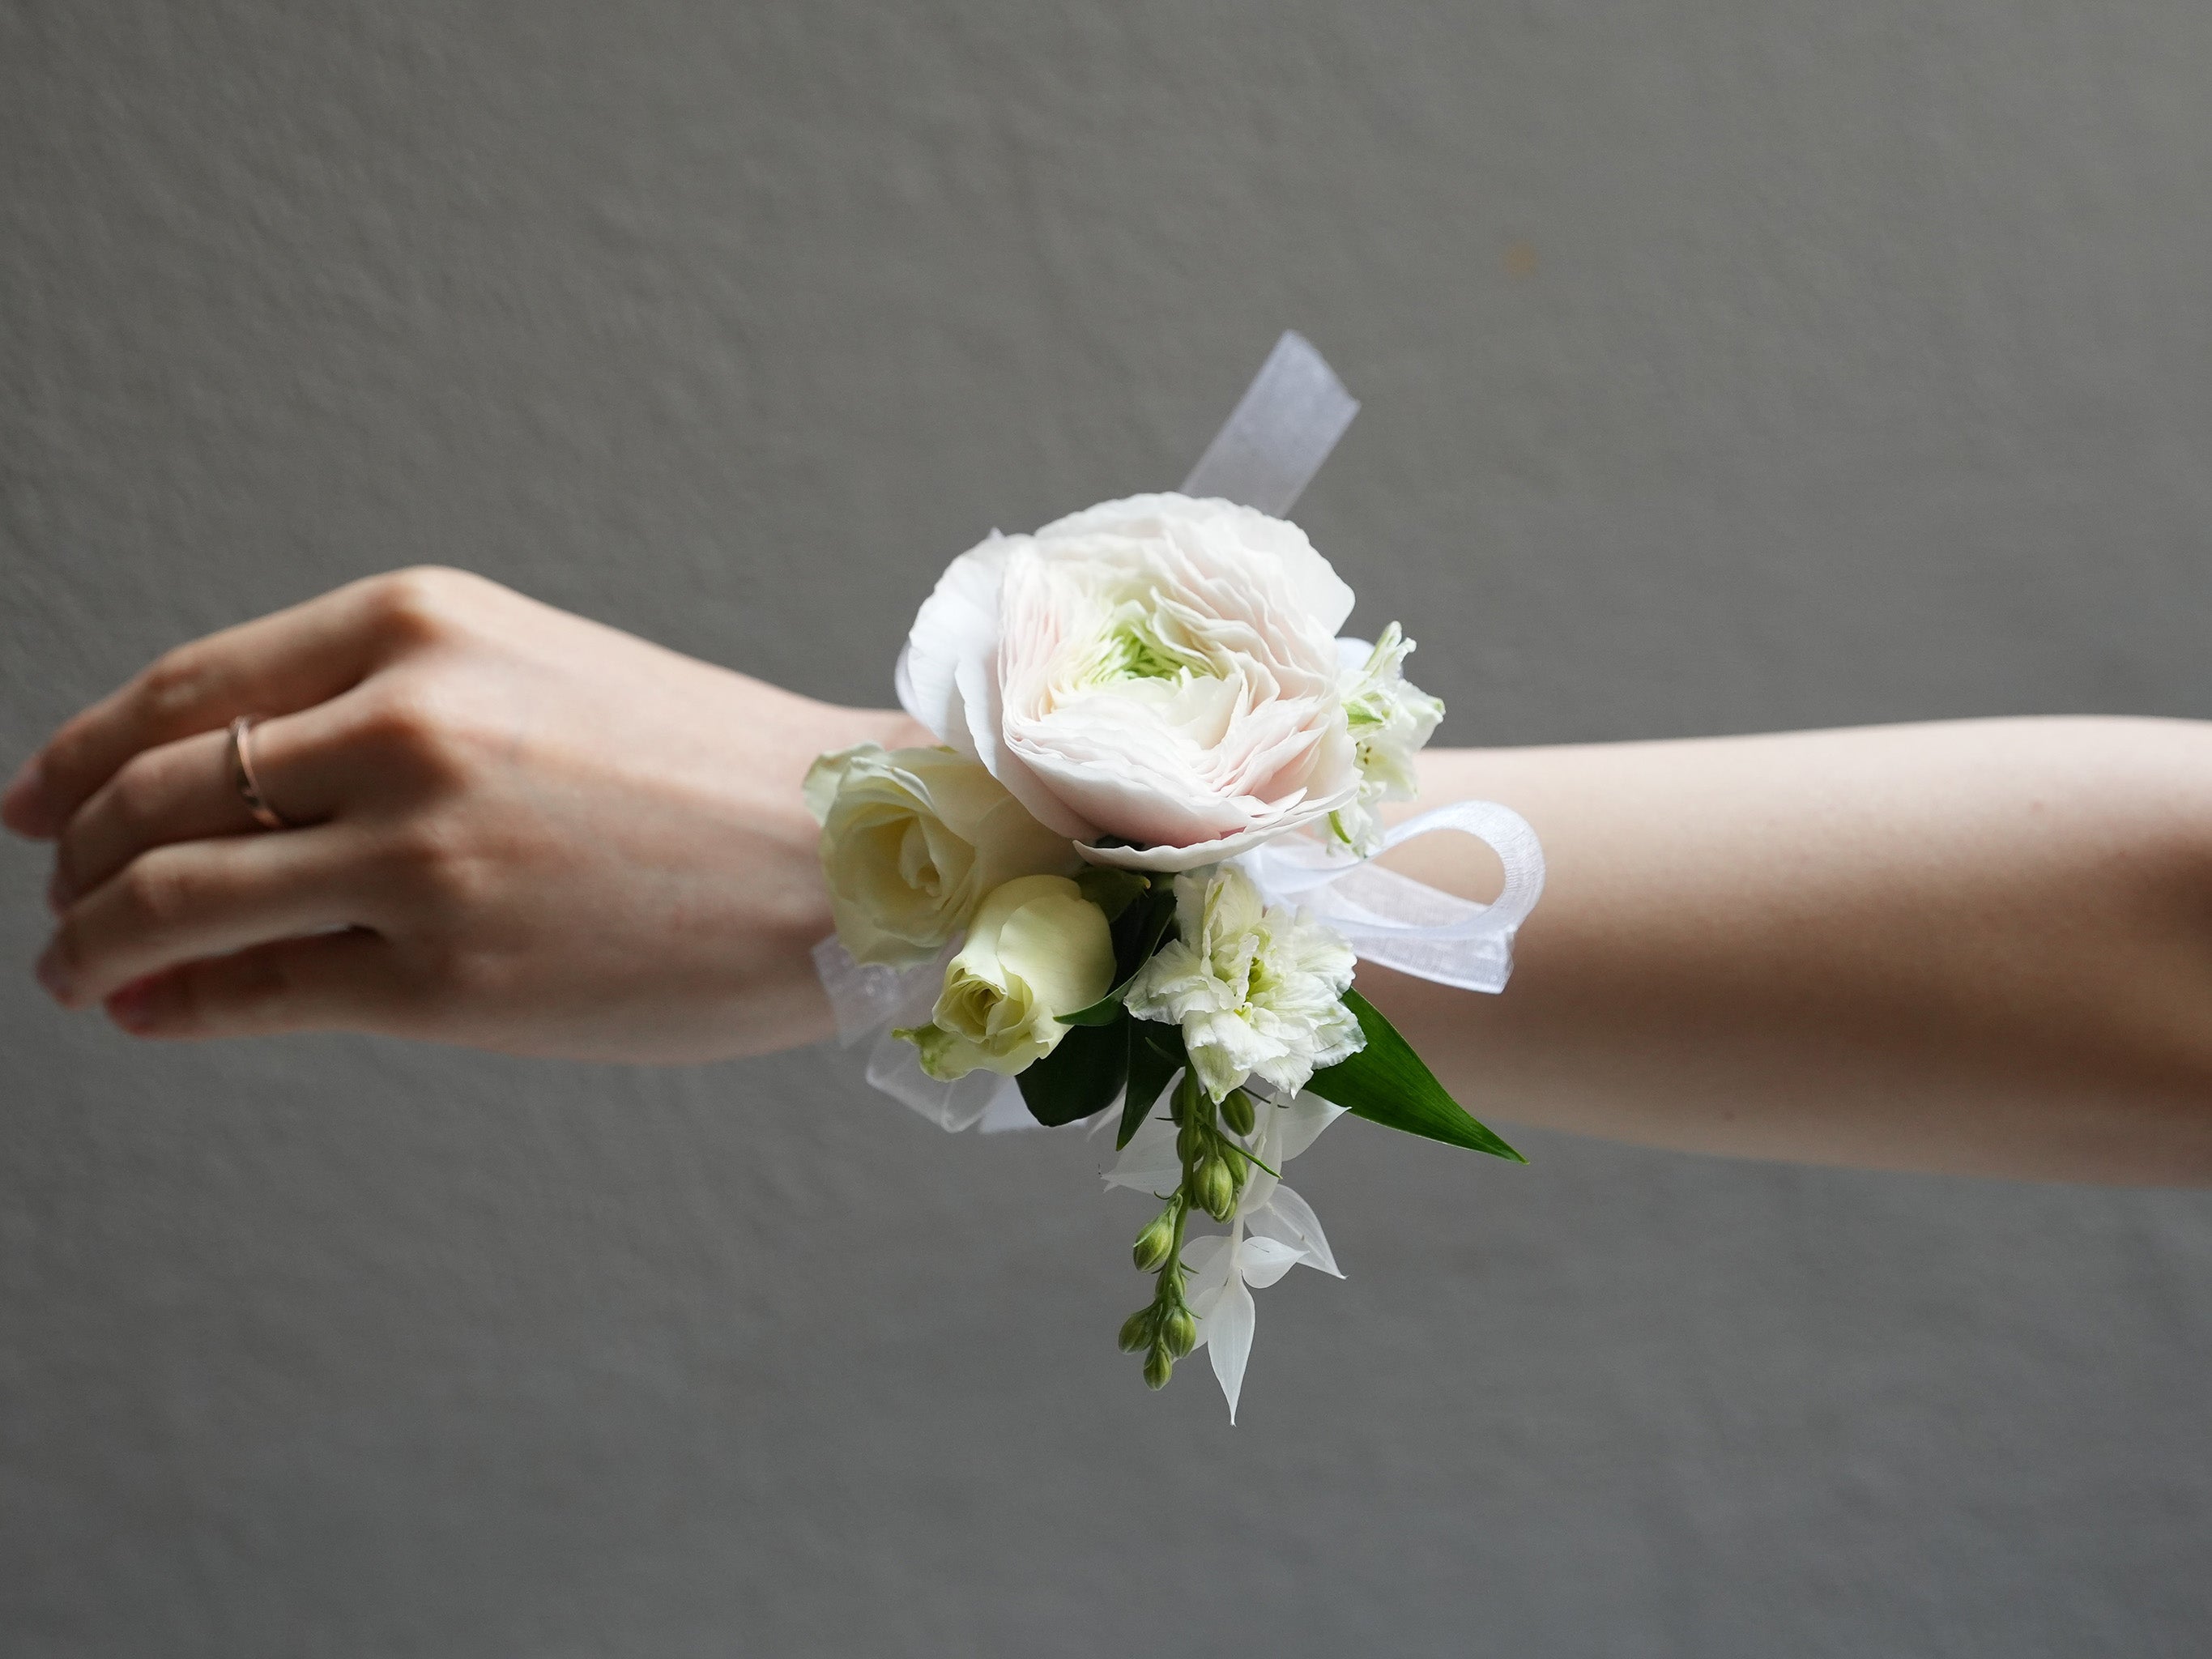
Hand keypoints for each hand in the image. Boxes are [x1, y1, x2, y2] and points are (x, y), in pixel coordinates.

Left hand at [5, 568, 923, 1060]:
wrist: (855, 853)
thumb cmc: (709, 770)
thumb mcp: (537, 684)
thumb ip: (375, 720)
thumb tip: (190, 819)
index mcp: (424, 626)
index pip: (188, 689)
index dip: (82, 753)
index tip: (37, 804)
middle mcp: (403, 724)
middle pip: (155, 790)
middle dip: (77, 854)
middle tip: (60, 897)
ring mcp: (420, 852)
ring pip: (168, 894)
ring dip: (91, 939)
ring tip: (77, 969)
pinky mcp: (446, 976)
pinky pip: (251, 991)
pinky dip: (170, 1004)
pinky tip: (148, 1012)